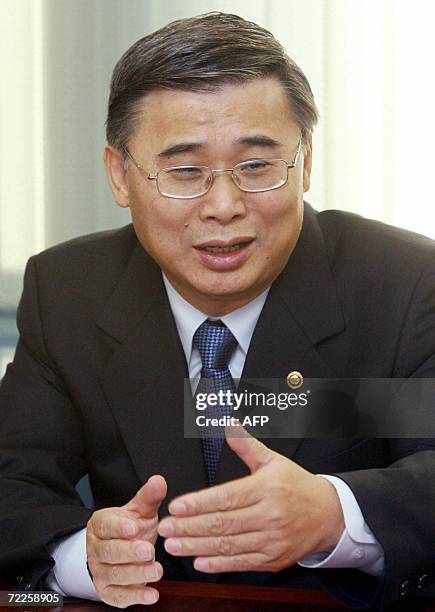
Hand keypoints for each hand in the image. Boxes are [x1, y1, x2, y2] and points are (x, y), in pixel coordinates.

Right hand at [86, 475, 166, 606]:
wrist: (119, 551)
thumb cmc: (131, 528)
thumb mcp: (139, 511)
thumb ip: (148, 497)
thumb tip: (158, 481)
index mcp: (100, 525)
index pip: (106, 525)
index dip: (119, 527)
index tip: (134, 528)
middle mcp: (96, 549)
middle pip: (109, 552)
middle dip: (130, 552)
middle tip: (149, 551)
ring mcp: (100, 571)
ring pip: (115, 574)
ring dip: (136, 574)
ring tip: (157, 570)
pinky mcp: (108, 591)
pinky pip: (119, 596)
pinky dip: (136, 597)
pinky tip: (152, 594)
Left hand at [158, 426, 343, 572]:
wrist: (329, 514)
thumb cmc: (297, 486)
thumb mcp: (273, 461)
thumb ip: (247, 446)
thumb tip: (228, 426)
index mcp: (267, 488)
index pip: (227, 497)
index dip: (199, 503)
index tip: (176, 506)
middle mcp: (269, 515)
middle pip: (223, 523)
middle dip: (190, 527)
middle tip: (165, 528)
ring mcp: (272, 540)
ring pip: (228, 545)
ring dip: (197, 546)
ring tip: (173, 545)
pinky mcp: (273, 559)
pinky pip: (242, 562)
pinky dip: (219, 564)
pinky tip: (199, 561)